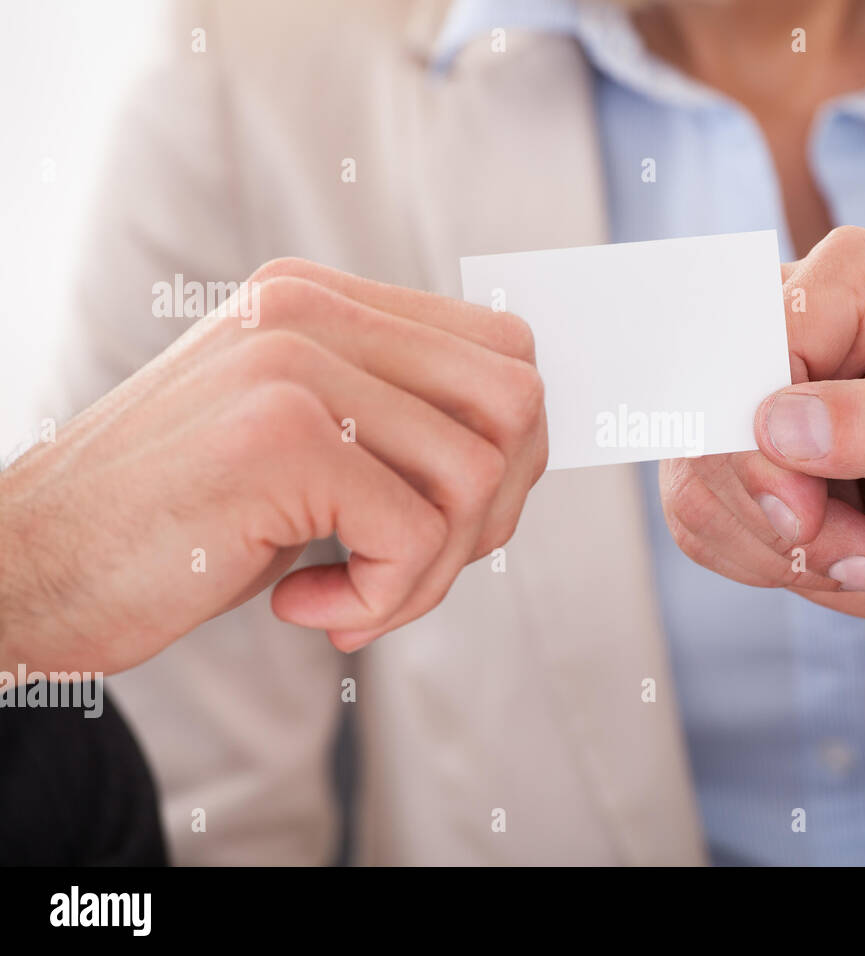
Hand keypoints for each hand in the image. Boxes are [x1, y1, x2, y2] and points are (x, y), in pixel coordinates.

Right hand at [0, 258, 546, 672]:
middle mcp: (311, 309)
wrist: (27, 569)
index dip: (511, 448)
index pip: (503, 349)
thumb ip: (393, 420)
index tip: (451, 520)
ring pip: (478, 475)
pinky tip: (305, 609)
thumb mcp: (297, 444)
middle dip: (494, 509)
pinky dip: (385, 600)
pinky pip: (418, 536)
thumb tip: (524, 447)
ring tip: (355, 601)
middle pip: (516, 400)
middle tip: (416, 565)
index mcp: (322, 299)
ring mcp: (294, 365)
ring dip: (433, 572)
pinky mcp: (280, 438)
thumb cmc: (177, 523)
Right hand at [660, 227, 864, 644]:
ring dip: (778, 543)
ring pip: (694, 476)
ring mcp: (739, 392)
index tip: (811, 509)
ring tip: (862, 552)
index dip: (765, 430)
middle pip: (709, 410)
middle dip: (777, 504)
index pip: (756, 335)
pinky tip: (823, 554)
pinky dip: (760, 559)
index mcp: (853, 282)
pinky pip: (694, 518)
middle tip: (864, 550)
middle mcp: (782, 320)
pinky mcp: (718, 456)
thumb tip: (776, 424)